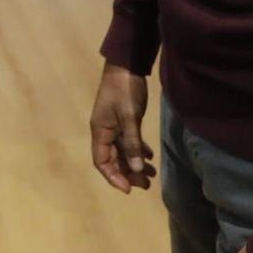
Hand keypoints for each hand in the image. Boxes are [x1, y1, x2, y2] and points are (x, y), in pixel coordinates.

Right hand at [89, 61, 154, 192]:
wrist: (127, 63)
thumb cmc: (125, 89)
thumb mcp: (130, 116)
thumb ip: (132, 143)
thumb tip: (134, 169)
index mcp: (100, 131)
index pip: (101, 161)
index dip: (113, 177)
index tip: (129, 189)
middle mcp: (104, 130)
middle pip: (113, 159)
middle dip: (128, 173)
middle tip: (146, 185)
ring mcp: (114, 125)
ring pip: (123, 151)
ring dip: (135, 164)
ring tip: (152, 175)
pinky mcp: (123, 119)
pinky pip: (129, 140)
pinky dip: (138, 150)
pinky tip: (150, 156)